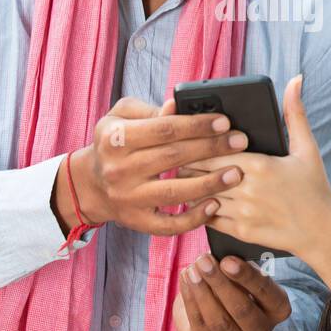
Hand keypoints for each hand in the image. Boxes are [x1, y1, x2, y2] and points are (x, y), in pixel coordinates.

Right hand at [54, 97, 247, 236]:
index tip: (224, 122)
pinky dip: (193, 218)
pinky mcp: (137, 221)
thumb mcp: (122, 117)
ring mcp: (128, 198)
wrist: (90, 184)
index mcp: (116, 138)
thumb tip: (177, 105)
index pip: (164, 129)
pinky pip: (169, 225)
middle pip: (174, 157)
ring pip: (175, 192)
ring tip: (236, 174)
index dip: (196, 125)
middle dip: (212, 148)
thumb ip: (151, 111)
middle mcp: (119, 169)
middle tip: (240, 142)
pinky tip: (214, 205)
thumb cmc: (114, 143)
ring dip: (210, 183)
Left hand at [172, 253, 291, 330]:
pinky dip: (190, 298)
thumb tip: (221, 256)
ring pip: (218, 320)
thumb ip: (241, 267)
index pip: (267, 293)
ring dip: (202, 292)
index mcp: (278, 310)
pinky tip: (186, 279)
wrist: (222, 313)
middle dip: (220, 283)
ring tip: (192, 269)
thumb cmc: (239, 285)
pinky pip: (199, 323)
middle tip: (204, 261)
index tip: (228, 260)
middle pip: (241, 309)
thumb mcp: (247, 276)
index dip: (246, 276)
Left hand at [199, 74, 330, 259]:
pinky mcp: (241, 231)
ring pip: (202, 196)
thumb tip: (295, 81)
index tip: (186, 141)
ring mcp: (243, 212)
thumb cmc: (314, 188)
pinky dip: (200, 209)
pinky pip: (209, 218)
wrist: (323, 231)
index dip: (195, 147)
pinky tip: (197, 202)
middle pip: (201, 173)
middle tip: (176, 159)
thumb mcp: (307, 148)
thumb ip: (294, 113)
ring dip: (190, 188)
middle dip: (187, 166)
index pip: (212, 152)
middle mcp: (248, 188)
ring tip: (182, 180)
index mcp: (260, 164)